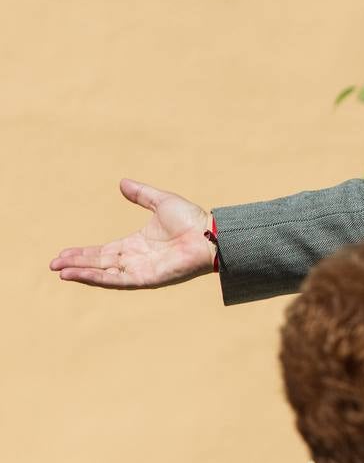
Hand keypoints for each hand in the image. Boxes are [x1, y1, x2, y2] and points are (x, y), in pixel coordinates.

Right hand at [50, 179, 216, 288]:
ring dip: (82, 272)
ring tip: (60, 271)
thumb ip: (141, 194)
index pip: (103, 251)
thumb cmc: (192, 219)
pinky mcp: (146, 278)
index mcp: (136, 244)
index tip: (63, 253)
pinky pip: (116, 280)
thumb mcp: (161, 201)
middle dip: (76, 263)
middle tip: (53, 264)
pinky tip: (79, 275)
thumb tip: (122, 183)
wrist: (210, 233)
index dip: (83, 253)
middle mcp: (135, 259)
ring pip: (103, 273)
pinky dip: (97, 278)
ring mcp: (140, 270)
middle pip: (99, 263)